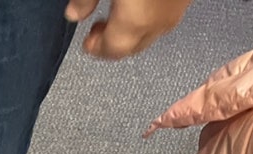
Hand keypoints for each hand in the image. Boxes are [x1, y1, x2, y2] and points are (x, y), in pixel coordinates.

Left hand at [65, 0, 192, 59]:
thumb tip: (74, 13)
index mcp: (136, 20)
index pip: (113, 50)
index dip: (97, 49)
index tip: (87, 42)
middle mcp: (159, 21)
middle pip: (135, 46)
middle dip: (115, 42)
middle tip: (99, 30)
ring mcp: (178, 7)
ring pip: (152, 31)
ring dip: (133, 28)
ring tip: (118, 12)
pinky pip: (165, 13)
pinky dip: (149, 13)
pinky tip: (141, 0)